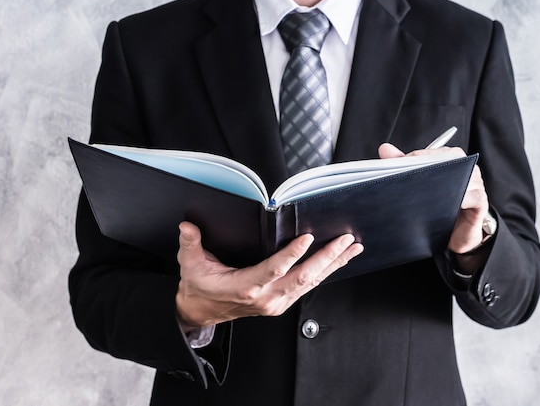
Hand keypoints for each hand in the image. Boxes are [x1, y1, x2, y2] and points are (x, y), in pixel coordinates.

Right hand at [175, 221, 363, 329]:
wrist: (202, 311)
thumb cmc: (200, 287)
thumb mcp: (190, 264)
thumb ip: (191, 244)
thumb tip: (188, 227)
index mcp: (245, 287)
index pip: (274, 269)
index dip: (292, 254)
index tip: (307, 238)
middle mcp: (265, 297)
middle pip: (303, 277)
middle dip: (327, 257)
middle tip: (345, 240)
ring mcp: (276, 302)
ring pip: (311, 282)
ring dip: (333, 264)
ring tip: (352, 248)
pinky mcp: (281, 302)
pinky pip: (308, 287)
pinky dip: (326, 272)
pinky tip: (338, 261)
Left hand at [378, 143, 488, 254]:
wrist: (458, 233)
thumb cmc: (441, 205)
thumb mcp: (420, 184)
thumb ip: (403, 165)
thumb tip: (384, 149)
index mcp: (451, 157)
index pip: (432, 152)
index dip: (414, 160)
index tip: (398, 169)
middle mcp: (466, 167)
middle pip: (446, 162)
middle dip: (425, 170)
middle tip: (407, 180)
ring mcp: (476, 183)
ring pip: (458, 179)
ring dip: (440, 187)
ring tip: (422, 194)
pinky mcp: (480, 201)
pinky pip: (471, 197)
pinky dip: (458, 200)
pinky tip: (444, 205)